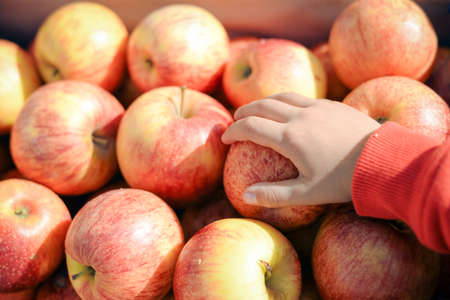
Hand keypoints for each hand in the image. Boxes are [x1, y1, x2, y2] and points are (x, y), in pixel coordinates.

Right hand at [221, 93, 379, 207]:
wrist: (384, 160)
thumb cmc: (344, 181)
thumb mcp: (307, 193)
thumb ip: (274, 195)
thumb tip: (246, 196)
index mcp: (290, 138)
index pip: (251, 127)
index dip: (234, 131)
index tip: (226, 137)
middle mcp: (300, 117)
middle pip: (263, 106)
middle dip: (245, 111)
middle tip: (236, 118)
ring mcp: (318, 108)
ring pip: (283, 97)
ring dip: (265, 101)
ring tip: (257, 109)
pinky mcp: (333, 105)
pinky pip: (303, 98)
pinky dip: (287, 101)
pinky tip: (290, 109)